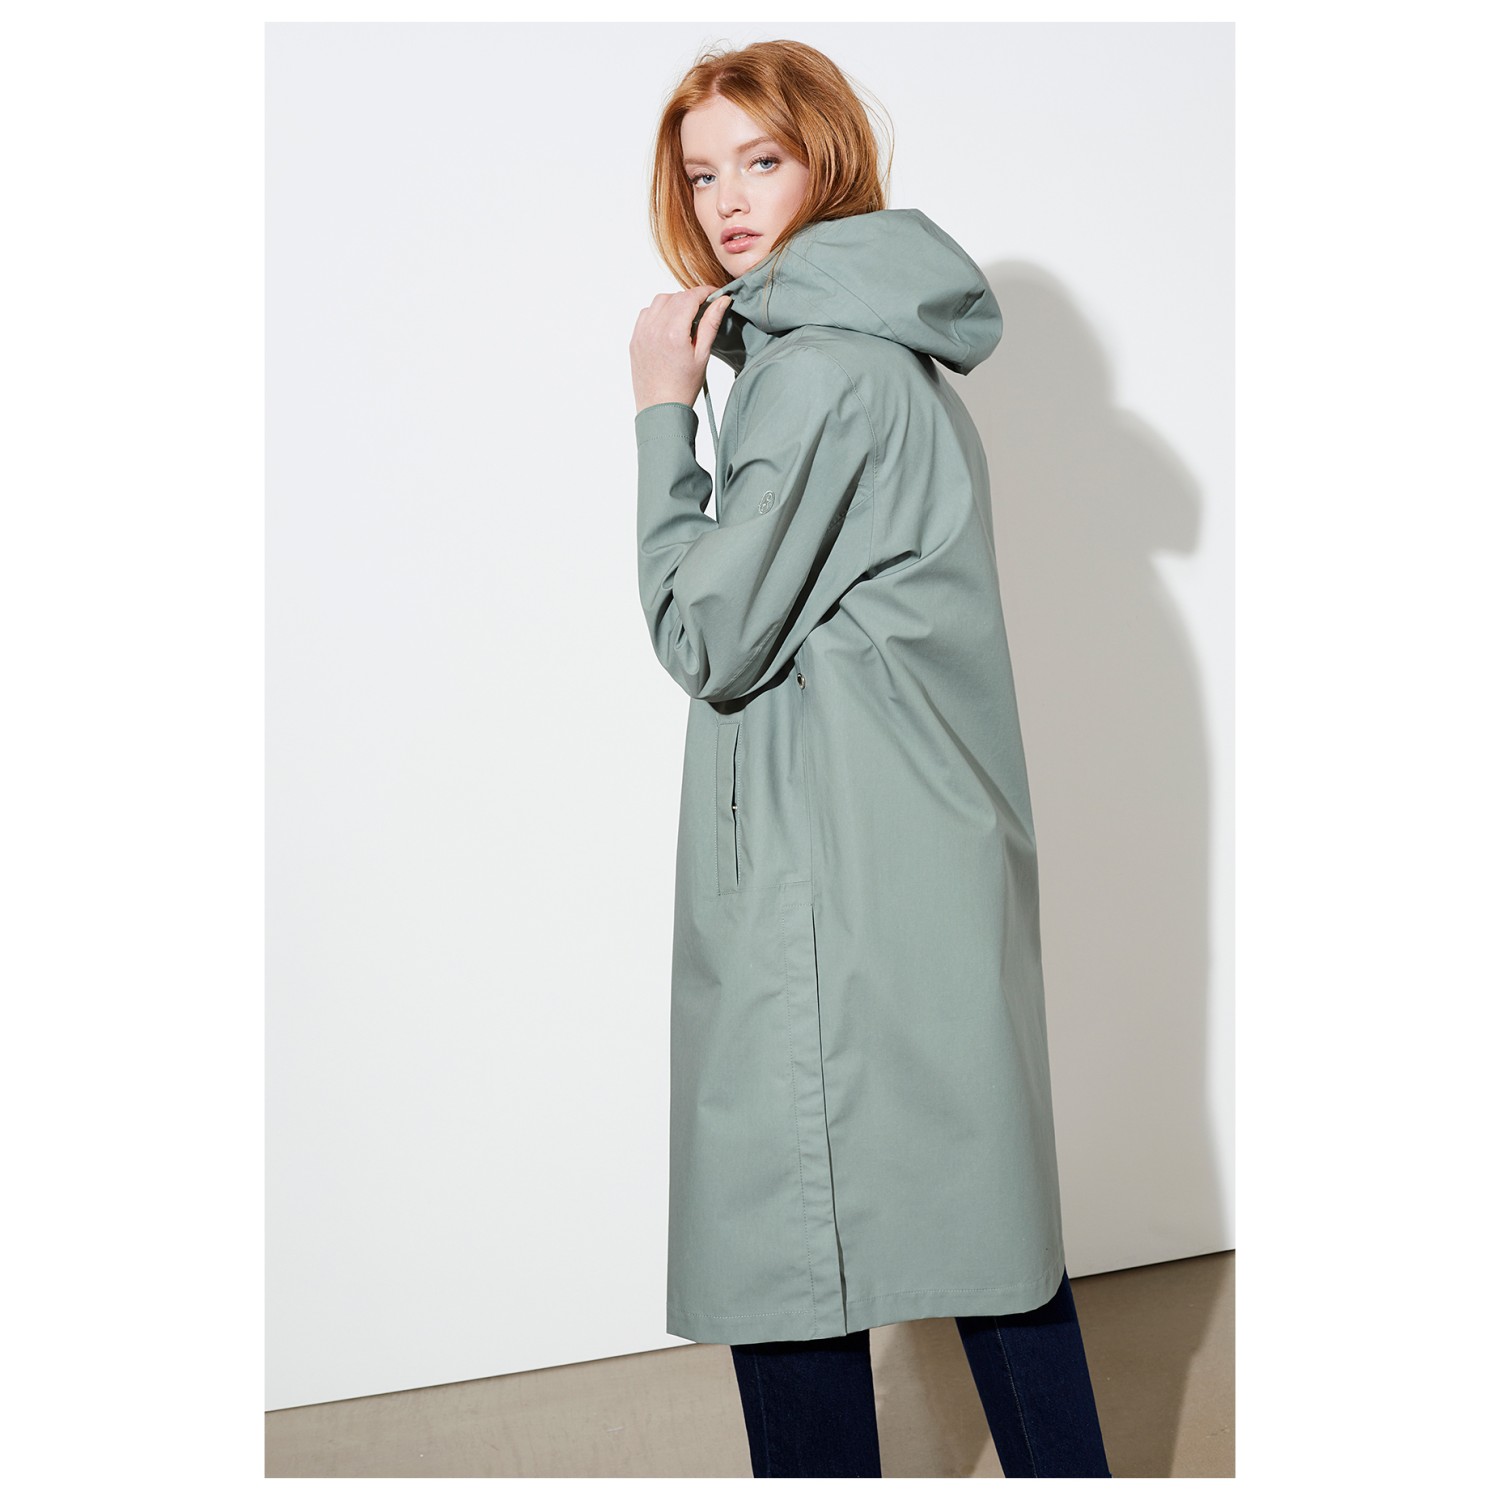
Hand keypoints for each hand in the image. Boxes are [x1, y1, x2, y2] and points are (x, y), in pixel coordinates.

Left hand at [631, 286, 733, 413]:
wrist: (660, 409)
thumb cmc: (683, 387)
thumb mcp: (702, 355)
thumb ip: (711, 324)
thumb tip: (722, 300)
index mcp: (673, 333)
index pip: (690, 297)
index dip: (705, 292)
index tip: (714, 294)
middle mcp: (654, 329)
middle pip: (675, 297)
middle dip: (691, 298)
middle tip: (704, 308)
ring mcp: (641, 333)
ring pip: (659, 301)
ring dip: (674, 302)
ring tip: (686, 317)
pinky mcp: (635, 339)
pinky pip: (646, 314)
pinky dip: (659, 312)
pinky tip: (669, 324)